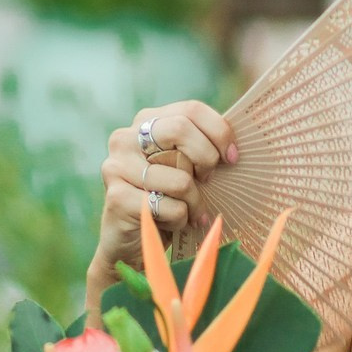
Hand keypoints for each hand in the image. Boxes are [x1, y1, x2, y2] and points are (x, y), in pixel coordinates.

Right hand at [89, 101, 236, 307]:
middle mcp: (125, 138)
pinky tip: (169, 224)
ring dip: (195, 202)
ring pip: (180, 178)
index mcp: (145, 122)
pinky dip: (180, 220)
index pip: (191, 110)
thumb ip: (201, 146)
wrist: (135, 240)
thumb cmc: (168, 198)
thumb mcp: (185, 166)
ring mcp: (117, 166)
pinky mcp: (117, 198)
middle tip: (209, 181)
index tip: (232, 157)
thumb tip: (235, 145)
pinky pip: (170, 207)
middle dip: (206, 159)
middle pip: (181, 130)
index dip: (219, 132)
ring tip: (189, 211)